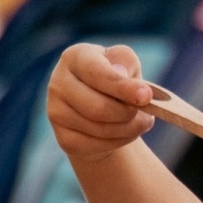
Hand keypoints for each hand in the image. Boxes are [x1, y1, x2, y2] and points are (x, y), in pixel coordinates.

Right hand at [46, 43, 155, 163]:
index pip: (97, 73)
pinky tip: (125, 132)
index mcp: (75, 57)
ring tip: (140, 121)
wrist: (103, 110)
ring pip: (99, 129)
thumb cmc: (117, 80)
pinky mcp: (63, 137)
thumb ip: (126, 63)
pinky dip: (119, 141)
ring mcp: (56, 112)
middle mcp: (58, 83)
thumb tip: (122, 75)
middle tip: (146, 111)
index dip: (123, 87)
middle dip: (128, 113)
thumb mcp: (126, 64)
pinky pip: (96, 145)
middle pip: (98, 107)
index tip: (146, 96)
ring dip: (129, 128)